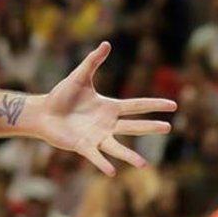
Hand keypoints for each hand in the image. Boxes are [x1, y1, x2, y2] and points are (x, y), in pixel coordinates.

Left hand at [33, 42, 176, 175]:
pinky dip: (103, 163)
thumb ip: (93, 61)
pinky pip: (95, 156)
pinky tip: (112, 172)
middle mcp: (107, 124)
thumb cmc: (62, 95)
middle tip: (168, 128)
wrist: (43, 112)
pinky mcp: (83, 146)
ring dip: (130, 156)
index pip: (136, 106)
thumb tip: (107, 43)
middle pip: (133, 126)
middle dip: (150, 127)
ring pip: (117, 147)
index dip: (154, 105)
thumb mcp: (79, 77)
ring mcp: (97, 136)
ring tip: (144, 165)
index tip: (173, 105)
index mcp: (109, 107)